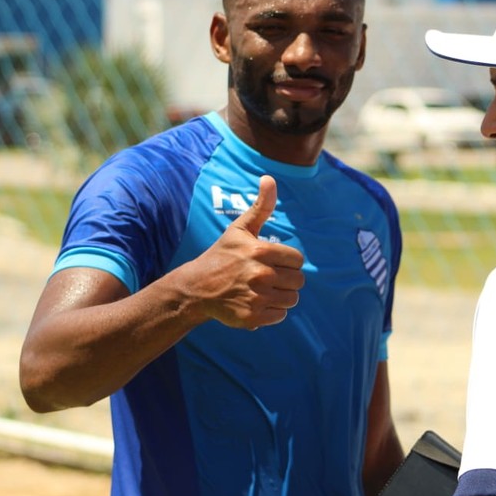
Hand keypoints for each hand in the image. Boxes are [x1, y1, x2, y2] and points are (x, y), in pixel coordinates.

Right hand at [187, 175, 304, 328]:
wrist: (197, 288)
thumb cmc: (222, 255)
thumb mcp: (240, 229)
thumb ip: (261, 206)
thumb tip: (269, 178)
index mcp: (261, 251)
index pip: (297, 260)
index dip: (287, 261)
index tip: (272, 262)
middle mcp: (261, 275)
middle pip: (298, 281)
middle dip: (286, 279)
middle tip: (266, 277)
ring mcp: (256, 298)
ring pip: (292, 299)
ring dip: (281, 296)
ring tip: (262, 290)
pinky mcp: (252, 317)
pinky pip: (280, 316)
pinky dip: (272, 312)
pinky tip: (256, 303)